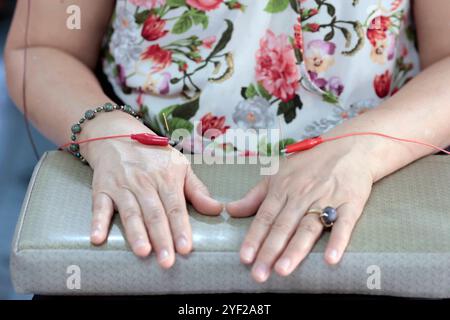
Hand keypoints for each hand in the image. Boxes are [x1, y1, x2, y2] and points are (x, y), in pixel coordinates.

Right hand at [82, 112, 222, 267]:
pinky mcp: (102, 189)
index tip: (186, 248)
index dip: (180, 228)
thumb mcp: (180, 166)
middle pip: (154, 214)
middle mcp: (145, 183)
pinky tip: (98, 238)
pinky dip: (98, 222)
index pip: (175, 207)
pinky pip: (100, 206)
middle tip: (167, 262)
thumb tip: (217, 209)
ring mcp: (122, 186)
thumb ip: (197, 190)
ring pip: (131, 212)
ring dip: (136, 233)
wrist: (117, 136)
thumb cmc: (153, 155)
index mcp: (166, 178)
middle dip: (161, 238)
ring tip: (143, 252)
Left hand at [226, 138, 374, 281]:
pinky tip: (331, 259)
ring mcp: (326, 199)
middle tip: (259, 274)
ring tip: (283, 270)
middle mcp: (302, 195)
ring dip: (295, 250)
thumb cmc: (310, 163)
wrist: (349, 147)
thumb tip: (230, 210)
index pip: (265, 217)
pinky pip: (344, 224)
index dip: (254, 238)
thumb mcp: (278, 174)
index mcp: (282, 188)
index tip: (244, 258)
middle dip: (270, 251)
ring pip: (308, 228)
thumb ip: (255, 196)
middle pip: (283, 226)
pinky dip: (337, 241)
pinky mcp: (351, 203)